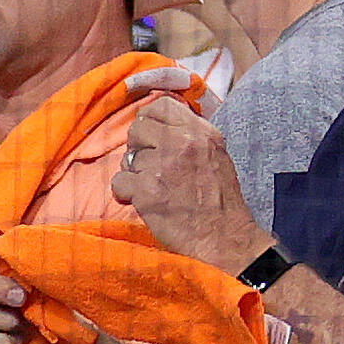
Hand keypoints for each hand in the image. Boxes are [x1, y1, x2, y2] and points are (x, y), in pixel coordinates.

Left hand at [108, 66, 261, 271]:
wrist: (224, 238)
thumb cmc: (220, 202)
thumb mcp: (217, 156)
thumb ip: (192, 137)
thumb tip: (161, 126)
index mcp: (202, 132)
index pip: (161, 105)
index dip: (149, 120)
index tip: (151, 138)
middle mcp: (183, 143)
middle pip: (138, 129)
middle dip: (138, 148)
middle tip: (150, 167)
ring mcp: (163, 166)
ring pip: (127, 159)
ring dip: (135, 175)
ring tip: (153, 189)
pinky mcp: (147, 191)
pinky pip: (119, 183)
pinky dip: (127, 194)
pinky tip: (144, 202)